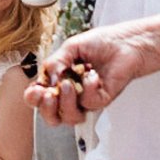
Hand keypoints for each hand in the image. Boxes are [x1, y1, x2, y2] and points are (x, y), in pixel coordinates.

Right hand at [28, 17, 159, 124]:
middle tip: (48, 95)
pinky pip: (89, 104)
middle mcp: (72, 94)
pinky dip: (88, 89)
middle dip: (46, 109)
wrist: (126, 42)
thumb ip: (55, 63)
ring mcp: (87, 99)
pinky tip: (93, 75)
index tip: (35, 89)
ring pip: (70, 117)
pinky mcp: (102, 100)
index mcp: (59, 80)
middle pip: (52, 116)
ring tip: (70, 84)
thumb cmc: (101, 43)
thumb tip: (47, 81)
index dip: (33, 98)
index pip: (40, 98)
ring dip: (66, 102)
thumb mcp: (71, 48)